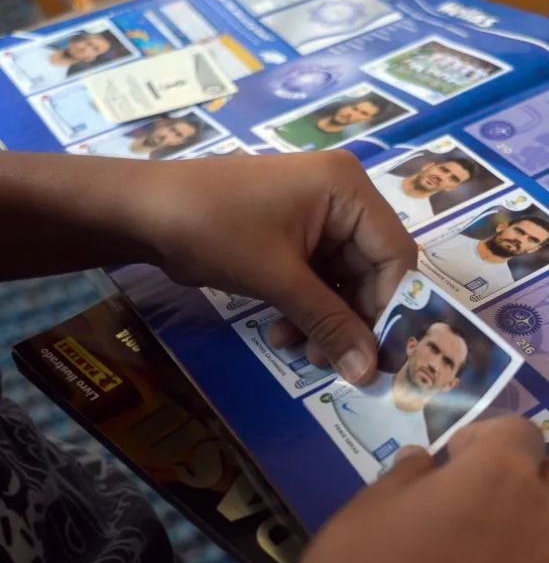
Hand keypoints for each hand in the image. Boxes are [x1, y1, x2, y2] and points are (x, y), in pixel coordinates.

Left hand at [144, 150, 415, 382]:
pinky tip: (285, 332)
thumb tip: (369, 374)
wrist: (140, 211)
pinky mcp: (296, 231)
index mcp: (349, 189)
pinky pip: (320, 276)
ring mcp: (319, 213)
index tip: (379, 357)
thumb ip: (330, 324)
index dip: (391, 308)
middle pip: (372, 270)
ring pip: (345, 279)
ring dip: (327, 319)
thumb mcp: (277, 279)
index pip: (395, 255)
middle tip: (333, 362)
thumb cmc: (213, 230)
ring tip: (302, 352)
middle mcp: (343, 195)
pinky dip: (308, 307)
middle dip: (352, 319)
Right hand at [217, 416, 548, 562]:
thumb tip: (426, 462)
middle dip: (537, 480)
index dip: (488, 439)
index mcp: (500, 475)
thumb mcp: (367, 511)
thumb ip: (407, 478)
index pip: (520, 431)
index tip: (460, 458)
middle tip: (496, 503)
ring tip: (527, 551)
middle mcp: (547, 520)